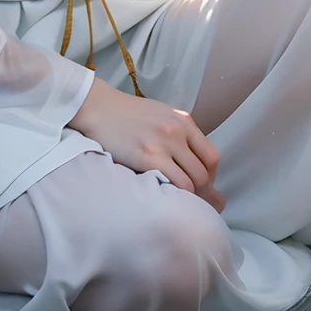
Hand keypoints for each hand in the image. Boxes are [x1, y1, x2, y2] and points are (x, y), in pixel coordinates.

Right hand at [70, 78, 224, 210]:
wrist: (99, 108)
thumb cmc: (127, 115)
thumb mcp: (162, 115)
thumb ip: (180, 133)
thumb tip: (193, 159)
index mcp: (184, 121)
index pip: (212, 155)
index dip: (210, 176)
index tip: (201, 185)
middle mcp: (178, 132)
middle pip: (205, 171)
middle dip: (202, 190)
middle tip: (190, 199)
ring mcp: (164, 144)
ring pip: (193, 181)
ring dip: (189, 196)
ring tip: (177, 201)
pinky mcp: (148, 157)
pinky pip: (175, 184)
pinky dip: (175, 195)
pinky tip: (165, 196)